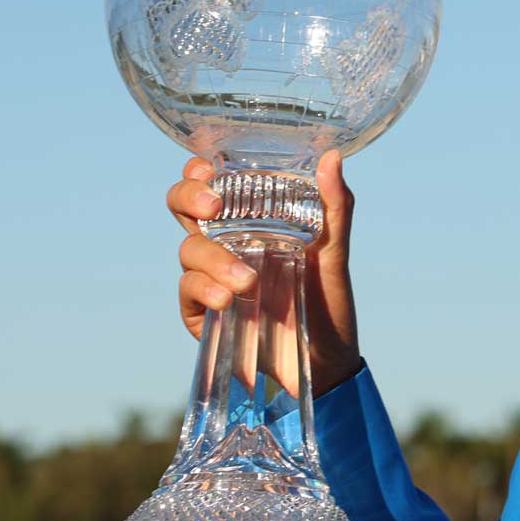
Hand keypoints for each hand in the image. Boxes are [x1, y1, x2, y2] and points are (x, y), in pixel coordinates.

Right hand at [166, 151, 362, 394]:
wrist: (328, 363)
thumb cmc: (328, 303)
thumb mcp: (334, 253)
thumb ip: (335, 208)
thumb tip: (332, 157)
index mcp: (250, 222)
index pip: (212, 186)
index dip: (198, 172)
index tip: (208, 169)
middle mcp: (225, 245)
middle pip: (183, 209)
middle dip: (188, 198)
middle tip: (213, 208)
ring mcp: (211, 278)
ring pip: (188, 250)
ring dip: (213, 259)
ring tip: (247, 281)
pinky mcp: (203, 314)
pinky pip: (188, 292)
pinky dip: (203, 289)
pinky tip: (227, 299)